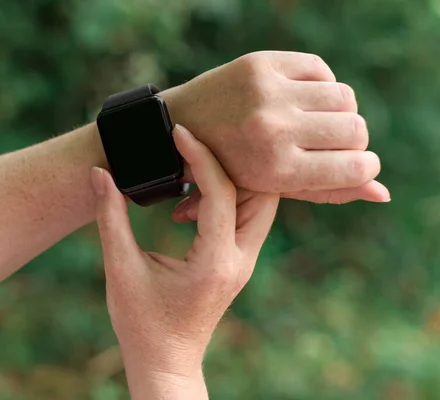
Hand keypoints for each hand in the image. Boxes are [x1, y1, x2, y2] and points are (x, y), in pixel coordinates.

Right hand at [91, 125, 278, 398]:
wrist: (165, 361)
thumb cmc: (141, 323)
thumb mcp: (120, 269)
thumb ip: (110, 218)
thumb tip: (99, 175)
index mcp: (215, 262)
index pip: (221, 192)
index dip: (200, 156)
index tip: (179, 132)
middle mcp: (239, 260)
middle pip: (260, 192)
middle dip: (229, 163)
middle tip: (191, 150)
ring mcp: (243, 262)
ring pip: (259, 203)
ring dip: (229, 180)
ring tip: (187, 175)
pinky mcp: (236, 262)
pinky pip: (245, 217)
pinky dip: (224, 199)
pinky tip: (186, 206)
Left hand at [162, 51, 390, 204]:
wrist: (174, 128)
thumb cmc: (228, 167)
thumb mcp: (274, 188)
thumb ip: (328, 192)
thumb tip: (383, 193)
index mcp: (277, 170)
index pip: (358, 166)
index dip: (364, 167)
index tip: (352, 164)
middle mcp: (275, 129)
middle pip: (357, 129)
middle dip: (352, 140)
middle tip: (330, 143)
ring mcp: (268, 92)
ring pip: (345, 97)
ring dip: (339, 111)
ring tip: (316, 121)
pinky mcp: (262, 63)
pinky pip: (321, 69)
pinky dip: (319, 85)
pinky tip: (301, 98)